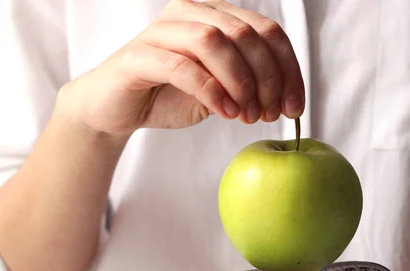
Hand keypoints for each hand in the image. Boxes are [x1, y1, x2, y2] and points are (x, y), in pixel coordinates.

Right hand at [59, 0, 304, 136]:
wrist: (115, 107)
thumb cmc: (169, 95)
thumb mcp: (220, 90)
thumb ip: (249, 84)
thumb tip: (284, 98)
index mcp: (216, 17)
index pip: (268, 31)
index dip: (288, 70)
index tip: (294, 107)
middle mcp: (190, 14)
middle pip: (246, 34)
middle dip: (268, 78)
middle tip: (270, 113)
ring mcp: (162, 31)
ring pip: (214, 41)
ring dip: (240, 82)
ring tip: (247, 115)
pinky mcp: (138, 55)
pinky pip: (182, 67)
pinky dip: (211, 91)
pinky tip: (225, 113)